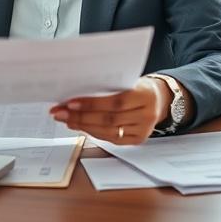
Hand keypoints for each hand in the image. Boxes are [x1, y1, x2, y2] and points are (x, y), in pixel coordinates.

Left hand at [49, 76, 172, 145]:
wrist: (160, 99)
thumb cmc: (139, 86)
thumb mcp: (129, 81)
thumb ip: (108, 88)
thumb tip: (77, 95)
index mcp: (145, 95)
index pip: (115, 102)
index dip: (91, 104)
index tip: (70, 102)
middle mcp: (146, 115)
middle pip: (109, 119)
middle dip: (80, 116)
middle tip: (60, 112)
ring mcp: (143, 130)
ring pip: (108, 132)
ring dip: (83, 126)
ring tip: (66, 120)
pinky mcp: (138, 140)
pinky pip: (112, 139)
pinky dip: (93, 133)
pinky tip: (81, 126)